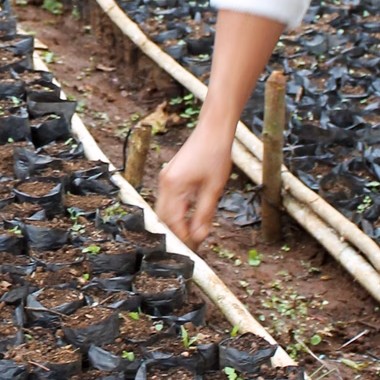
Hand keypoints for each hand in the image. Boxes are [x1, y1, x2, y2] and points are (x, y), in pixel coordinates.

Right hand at [155, 125, 234, 248]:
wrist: (213, 130)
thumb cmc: (215, 155)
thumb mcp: (214, 188)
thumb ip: (204, 215)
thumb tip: (198, 237)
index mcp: (173, 186)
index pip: (172, 221)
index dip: (181, 237)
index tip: (193, 249)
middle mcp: (164, 183)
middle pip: (164, 218)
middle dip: (176, 232)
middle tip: (193, 245)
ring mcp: (165, 179)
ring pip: (165, 210)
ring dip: (177, 222)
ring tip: (193, 233)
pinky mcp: (170, 176)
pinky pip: (169, 200)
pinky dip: (177, 211)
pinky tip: (190, 217)